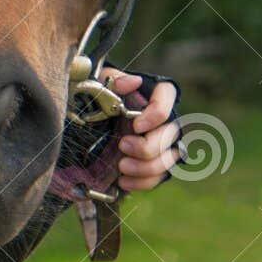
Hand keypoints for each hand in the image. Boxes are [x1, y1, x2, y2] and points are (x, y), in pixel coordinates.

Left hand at [97, 67, 179, 190]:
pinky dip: (142, 182)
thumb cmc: (98, 98)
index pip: (167, 96)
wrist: (91, 121)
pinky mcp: (155, 164)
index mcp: (152, 93)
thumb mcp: (98, 84)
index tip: (136, 125)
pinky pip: (158, 178)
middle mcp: (164, 118)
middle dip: (148, 146)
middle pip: (170, 134)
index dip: (157, 113)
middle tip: (123, 145)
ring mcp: (163, 144)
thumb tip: (131, 82)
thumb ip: (112, 80)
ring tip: (122, 167)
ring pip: (169, 159)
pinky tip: (123, 182)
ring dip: (147, 167)